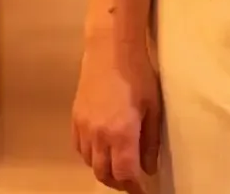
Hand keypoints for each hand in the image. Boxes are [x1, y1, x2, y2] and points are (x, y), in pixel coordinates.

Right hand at [72, 35, 161, 190]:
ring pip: (90, 163)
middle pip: (104, 174)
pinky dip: (91, 157)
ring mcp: (83, 128)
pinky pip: (79, 149)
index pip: (124, 173)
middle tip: (132, 181)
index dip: (133, 186)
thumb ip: (151, 141)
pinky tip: (102, 151)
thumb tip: (149, 167)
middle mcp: (98, 135)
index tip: (142, 190)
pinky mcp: (75, 119)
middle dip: (119, 182)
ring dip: (104, 171)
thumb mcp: (153, 107)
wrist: (110, 50)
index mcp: (121, 133)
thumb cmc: (138, 75)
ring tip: (118, 167)